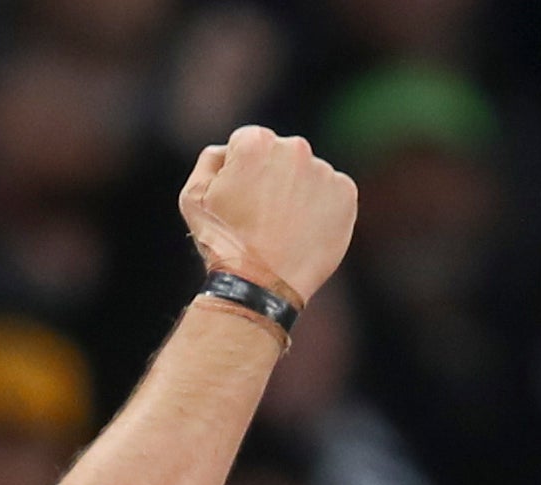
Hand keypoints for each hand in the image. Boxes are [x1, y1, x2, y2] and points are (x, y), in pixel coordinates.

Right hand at [181, 125, 356, 307]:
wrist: (261, 285)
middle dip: (274, 176)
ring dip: (300, 192)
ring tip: (286, 227)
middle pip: (282, 154)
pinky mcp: (345, 194)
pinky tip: (306, 230)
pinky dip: (324, 208)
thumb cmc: (224, 243)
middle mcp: (293, 148)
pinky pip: (334, 192)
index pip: (250, 142)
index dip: (243, 170)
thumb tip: (228, 151)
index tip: (243, 197)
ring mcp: (323, 171)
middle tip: (265, 215)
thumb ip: (211, 160)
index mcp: (255, 141)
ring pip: (308, 174)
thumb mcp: (195, 195)